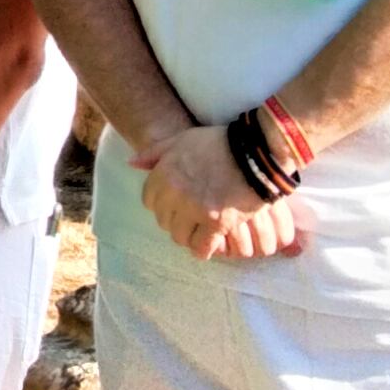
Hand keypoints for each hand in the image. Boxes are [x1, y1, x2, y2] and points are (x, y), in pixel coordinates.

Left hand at [132, 126, 302, 260]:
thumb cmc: (220, 142)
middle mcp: (175, 193)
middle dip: (175, 220)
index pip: (150, 201)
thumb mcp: (182, 139)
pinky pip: (202, 247)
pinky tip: (210, 245)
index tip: (174, 205)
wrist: (257, 151)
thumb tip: (131, 163)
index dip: (163, 204)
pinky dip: (204, 249)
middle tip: (189, 219)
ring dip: (188, 236)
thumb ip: (155, 153)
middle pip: (164, 220)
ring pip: (180, 236)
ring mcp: (195, 209)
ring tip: (199, 232)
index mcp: (164, 173)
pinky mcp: (217, 223)